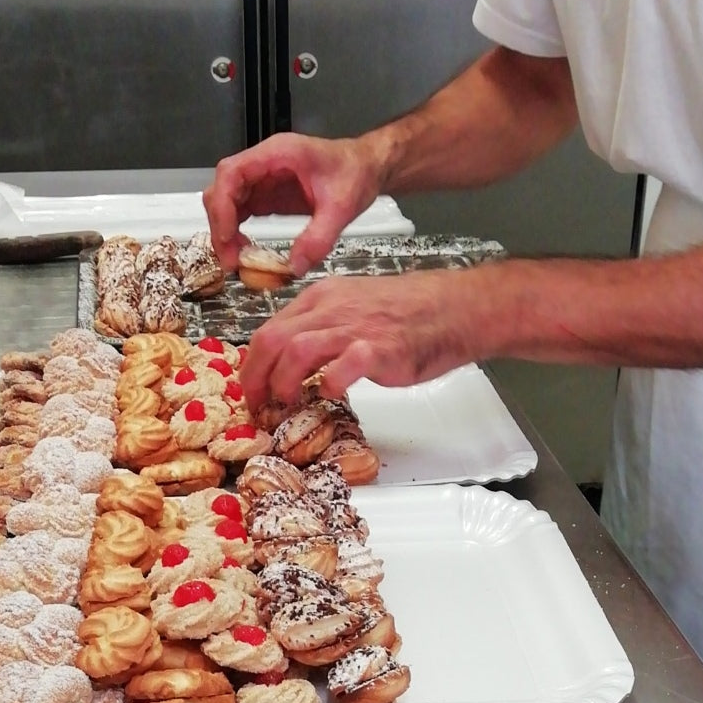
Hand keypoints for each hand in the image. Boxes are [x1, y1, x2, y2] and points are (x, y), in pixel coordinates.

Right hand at [203, 132, 380, 274]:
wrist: (367, 168)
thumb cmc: (356, 173)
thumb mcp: (342, 207)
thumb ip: (319, 238)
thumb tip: (294, 267)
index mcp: (278, 154)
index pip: (232, 173)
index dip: (223, 205)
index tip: (227, 236)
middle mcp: (263, 163)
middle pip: (222, 190)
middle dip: (221, 225)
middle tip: (231, 260)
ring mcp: (262, 179)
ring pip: (227, 203)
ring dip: (226, 232)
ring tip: (237, 262)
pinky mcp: (266, 195)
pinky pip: (240, 213)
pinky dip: (237, 234)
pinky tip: (246, 253)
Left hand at [239, 269, 477, 410]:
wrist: (452, 309)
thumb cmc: (406, 313)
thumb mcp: (352, 308)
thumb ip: (320, 329)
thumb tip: (290, 362)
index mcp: (322, 298)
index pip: (269, 328)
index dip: (253, 364)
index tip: (251, 389)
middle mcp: (332, 308)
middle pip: (272, 339)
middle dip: (255, 377)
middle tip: (256, 405)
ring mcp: (355, 327)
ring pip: (297, 349)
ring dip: (283, 382)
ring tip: (286, 402)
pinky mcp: (379, 349)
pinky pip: (343, 366)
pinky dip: (329, 384)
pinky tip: (330, 393)